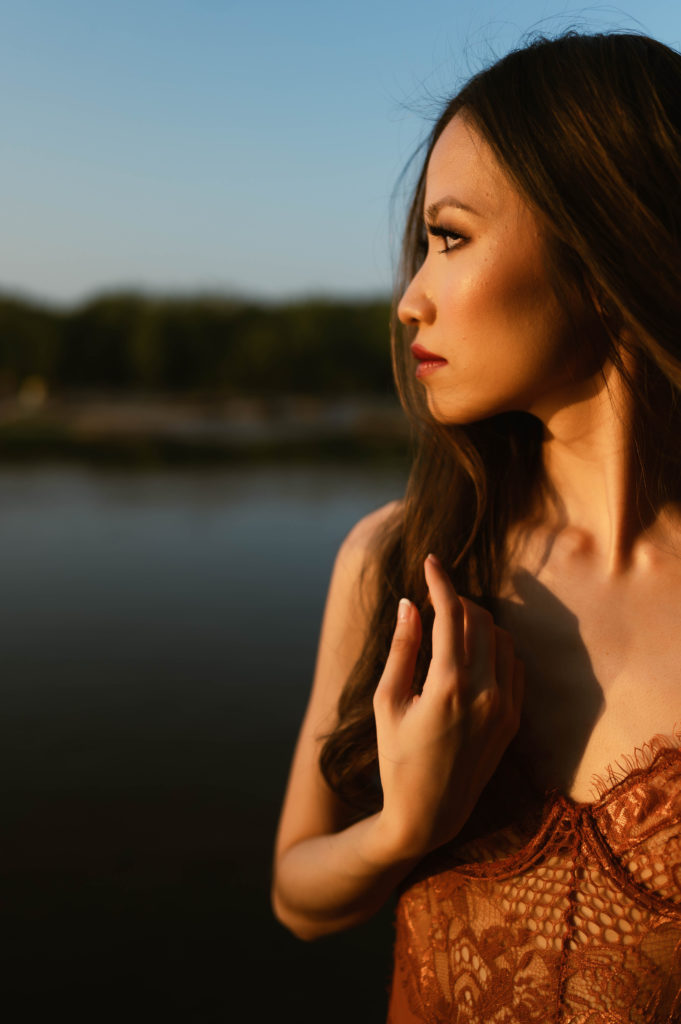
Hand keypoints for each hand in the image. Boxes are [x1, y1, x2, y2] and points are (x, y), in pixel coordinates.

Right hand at [372, 554, 523, 859]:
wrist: (430, 814)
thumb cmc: (397, 758)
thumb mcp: (386, 701)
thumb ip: (402, 648)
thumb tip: (408, 604)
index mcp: (448, 686)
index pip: (450, 614)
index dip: (439, 581)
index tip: (430, 560)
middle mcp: (485, 693)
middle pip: (480, 619)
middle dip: (457, 599)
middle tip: (434, 597)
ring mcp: (505, 706)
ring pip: (502, 638)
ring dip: (478, 621)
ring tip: (450, 624)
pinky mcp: (514, 719)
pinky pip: (514, 664)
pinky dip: (496, 646)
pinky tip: (473, 651)